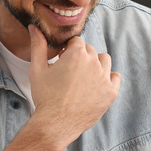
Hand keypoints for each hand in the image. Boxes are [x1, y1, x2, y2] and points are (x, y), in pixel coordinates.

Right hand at [27, 25, 120, 145]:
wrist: (55, 124)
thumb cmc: (45, 96)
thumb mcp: (37, 69)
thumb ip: (38, 45)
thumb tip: (34, 27)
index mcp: (77, 53)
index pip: (76, 42)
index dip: (67, 50)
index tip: (62, 60)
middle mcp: (94, 63)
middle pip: (90, 50)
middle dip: (80, 57)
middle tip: (69, 72)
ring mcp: (104, 78)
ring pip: (104, 61)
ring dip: (95, 64)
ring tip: (82, 77)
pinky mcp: (110, 93)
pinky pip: (115, 77)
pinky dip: (108, 78)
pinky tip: (95, 85)